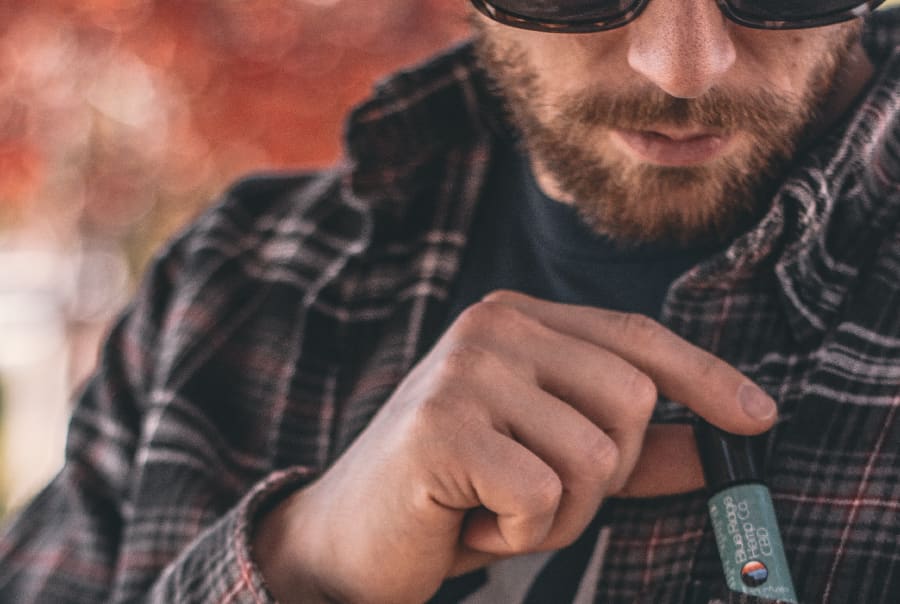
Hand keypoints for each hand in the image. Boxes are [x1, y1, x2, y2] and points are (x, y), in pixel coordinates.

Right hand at [254, 290, 776, 602]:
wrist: (350, 537)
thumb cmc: (459, 493)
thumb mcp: (556, 461)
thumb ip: (635, 448)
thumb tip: (724, 442)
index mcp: (517, 319)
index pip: (636, 337)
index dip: (707, 379)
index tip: (760, 418)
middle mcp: (491, 328)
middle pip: (633, 400)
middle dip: (604, 476)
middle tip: (536, 494)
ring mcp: (464, 372)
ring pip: (598, 457)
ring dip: (561, 513)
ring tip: (498, 509)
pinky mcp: (442, 427)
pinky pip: (545, 495)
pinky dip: (522, 532)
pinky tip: (470, 521)